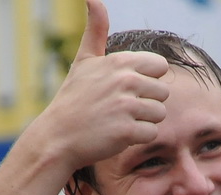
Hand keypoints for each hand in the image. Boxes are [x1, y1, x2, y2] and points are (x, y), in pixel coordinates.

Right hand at [40, 0, 171, 173]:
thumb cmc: (74, 98)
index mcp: (120, 61)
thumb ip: (96, 30)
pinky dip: (137, 138)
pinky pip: (151, 133)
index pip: (160, 66)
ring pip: (159, 114)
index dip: (148, 79)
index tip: (127, 88)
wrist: (58, 136)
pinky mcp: (127, 131)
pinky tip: (117, 134)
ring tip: (118, 120)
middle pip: (163, 92)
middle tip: (119, 108)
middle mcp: (125, 80)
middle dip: (146, 103)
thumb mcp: (84, 60)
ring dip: (143, 121)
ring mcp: (126, 106)